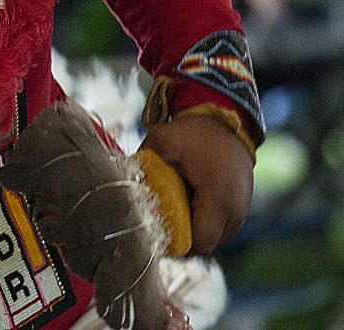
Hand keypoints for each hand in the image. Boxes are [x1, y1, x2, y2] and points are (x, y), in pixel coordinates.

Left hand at [139, 113, 252, 253]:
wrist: (226, 119)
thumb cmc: (193, 132)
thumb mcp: (162, 142)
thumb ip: (143, 165)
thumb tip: (121, 183)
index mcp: (217, 199)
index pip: (198, 243)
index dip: (176, 243)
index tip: (157, 233)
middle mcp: (235, 210)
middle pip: (208, 245)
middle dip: (184, 239)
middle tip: (162, 224)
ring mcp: (243, 209)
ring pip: (217, 237)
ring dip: (197, 230)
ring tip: (175, 212)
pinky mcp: (243, 204)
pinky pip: (224, 226)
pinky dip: (207, 221)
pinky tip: (189, 204)